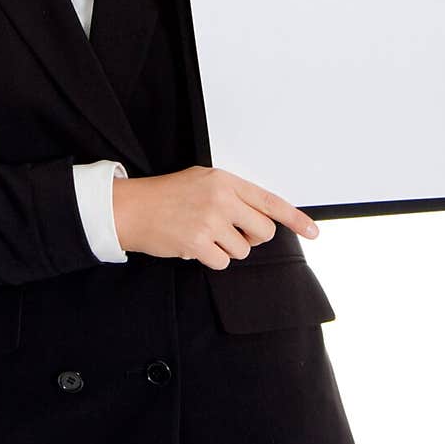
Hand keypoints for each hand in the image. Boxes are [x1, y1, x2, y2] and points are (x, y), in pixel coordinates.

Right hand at [112, 166, 317, 270]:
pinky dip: (210, 258)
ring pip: (242, 250)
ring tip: (202, 234)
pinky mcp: (198, 243)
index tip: (313, 231)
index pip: (270, 201)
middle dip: (252, 238)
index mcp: (226, 181)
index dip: (296, 218)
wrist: (131, 208)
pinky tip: (193, 244)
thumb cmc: (166, 195)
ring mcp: (210, 221)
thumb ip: (233, 195)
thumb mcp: (203, 182)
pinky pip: (222, 262)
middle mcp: (221, 198)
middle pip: (263, 232)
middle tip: (230, 233)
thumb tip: (262, 217)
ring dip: (225, 249)